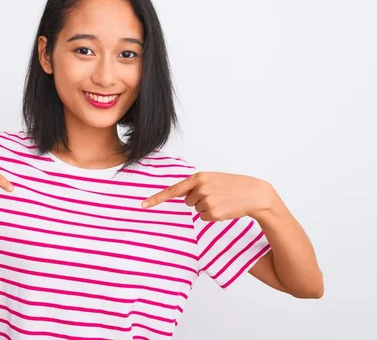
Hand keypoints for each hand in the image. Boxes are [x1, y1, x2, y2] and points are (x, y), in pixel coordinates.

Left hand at [141, 171, 274, 220]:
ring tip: (222, 201)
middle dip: (198, 200)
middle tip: (216, 196)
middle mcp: (200, 188)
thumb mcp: (212, 179)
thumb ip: (196, 184)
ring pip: (196, 210)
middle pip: (187, 201)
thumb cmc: (232, 186)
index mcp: (198, 177)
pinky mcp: (213, 213)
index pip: (173, 190)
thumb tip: (183, 198)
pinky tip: (224, 209)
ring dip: (207, 208)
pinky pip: (204, 218)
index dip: (156, 198)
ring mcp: (206, 201)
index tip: (142, 205)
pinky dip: (213, 216)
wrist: (253, 193)